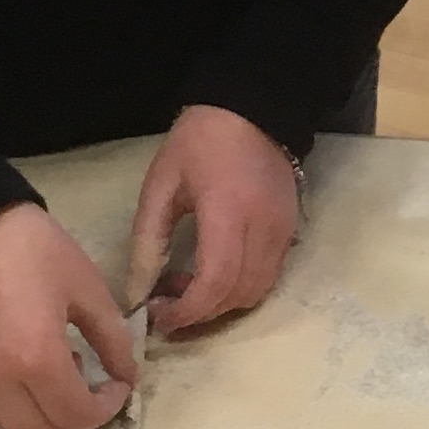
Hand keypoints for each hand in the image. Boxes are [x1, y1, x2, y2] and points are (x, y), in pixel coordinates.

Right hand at [0, 204, 138, 428]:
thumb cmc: (32, 249)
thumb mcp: (86, 287)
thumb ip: (111, 338)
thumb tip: (125, 374)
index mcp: (36, 360)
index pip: (76, 416)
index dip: (106, 408)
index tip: (118, 384)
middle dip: (71, 419)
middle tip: (88, 386)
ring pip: (7, 424)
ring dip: (38, 412)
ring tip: (54, 371)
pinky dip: (10, 397)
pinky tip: (23, 361)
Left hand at [126, 106, 300, 338]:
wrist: (254, 110)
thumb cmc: (198, 143)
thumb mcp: (161, 185)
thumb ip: (147, 242)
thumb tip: (138, 293)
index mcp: (227, 212)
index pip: (216, 281)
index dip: (188, 310)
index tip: (161, 317)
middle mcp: (264, 228)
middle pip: (238, 294)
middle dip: (201, 312)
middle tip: (167, 303)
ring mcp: (283, 231)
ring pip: (257, 291)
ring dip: (222, 303)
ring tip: (188, 286)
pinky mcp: (290, 231)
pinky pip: (268, 277)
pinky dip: (240, 288)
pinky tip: (215, 272)